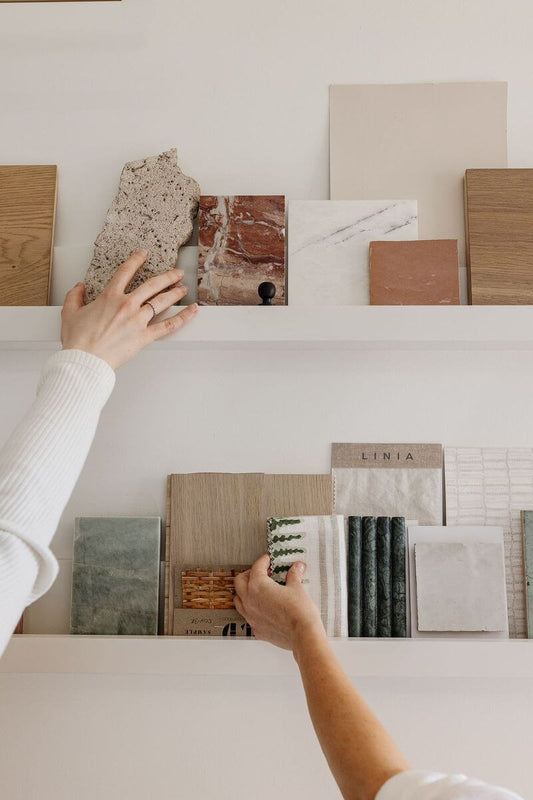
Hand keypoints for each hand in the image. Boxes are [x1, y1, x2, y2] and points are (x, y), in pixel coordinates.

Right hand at [60, 249, 197, 369]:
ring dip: (175, 293)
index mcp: (109, 297)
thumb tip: (79, 287)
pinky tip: (192, 311)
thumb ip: (75, 296)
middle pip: (152, 285)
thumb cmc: (78, 340)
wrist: (85, 359)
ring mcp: (138, 320)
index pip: (125, 272)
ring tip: (183, 288)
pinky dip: (183, 317)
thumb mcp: (69, 313)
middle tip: (176, 273)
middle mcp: (127, 305)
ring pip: (162, 302)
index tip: (143, 254)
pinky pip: (168, 325)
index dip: (136, 260)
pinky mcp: (145, 336)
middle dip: (167, 277)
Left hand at [234, 553, 325, 650]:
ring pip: (238, 600)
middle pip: (240, 581)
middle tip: (261, 572)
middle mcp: (250, 600)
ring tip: (258, 589)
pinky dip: (252, 609)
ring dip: (245, 592)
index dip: (263, 561)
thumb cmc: (299, 612)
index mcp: (258, 586)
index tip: (268, 559)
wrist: (303, 635)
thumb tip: (297, 567)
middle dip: (249, 574)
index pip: (256, 567)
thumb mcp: (297, 588)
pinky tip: (263, 608)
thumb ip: (294, 575)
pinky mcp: (256, 629)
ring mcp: (251, 616)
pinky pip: (248, 616)